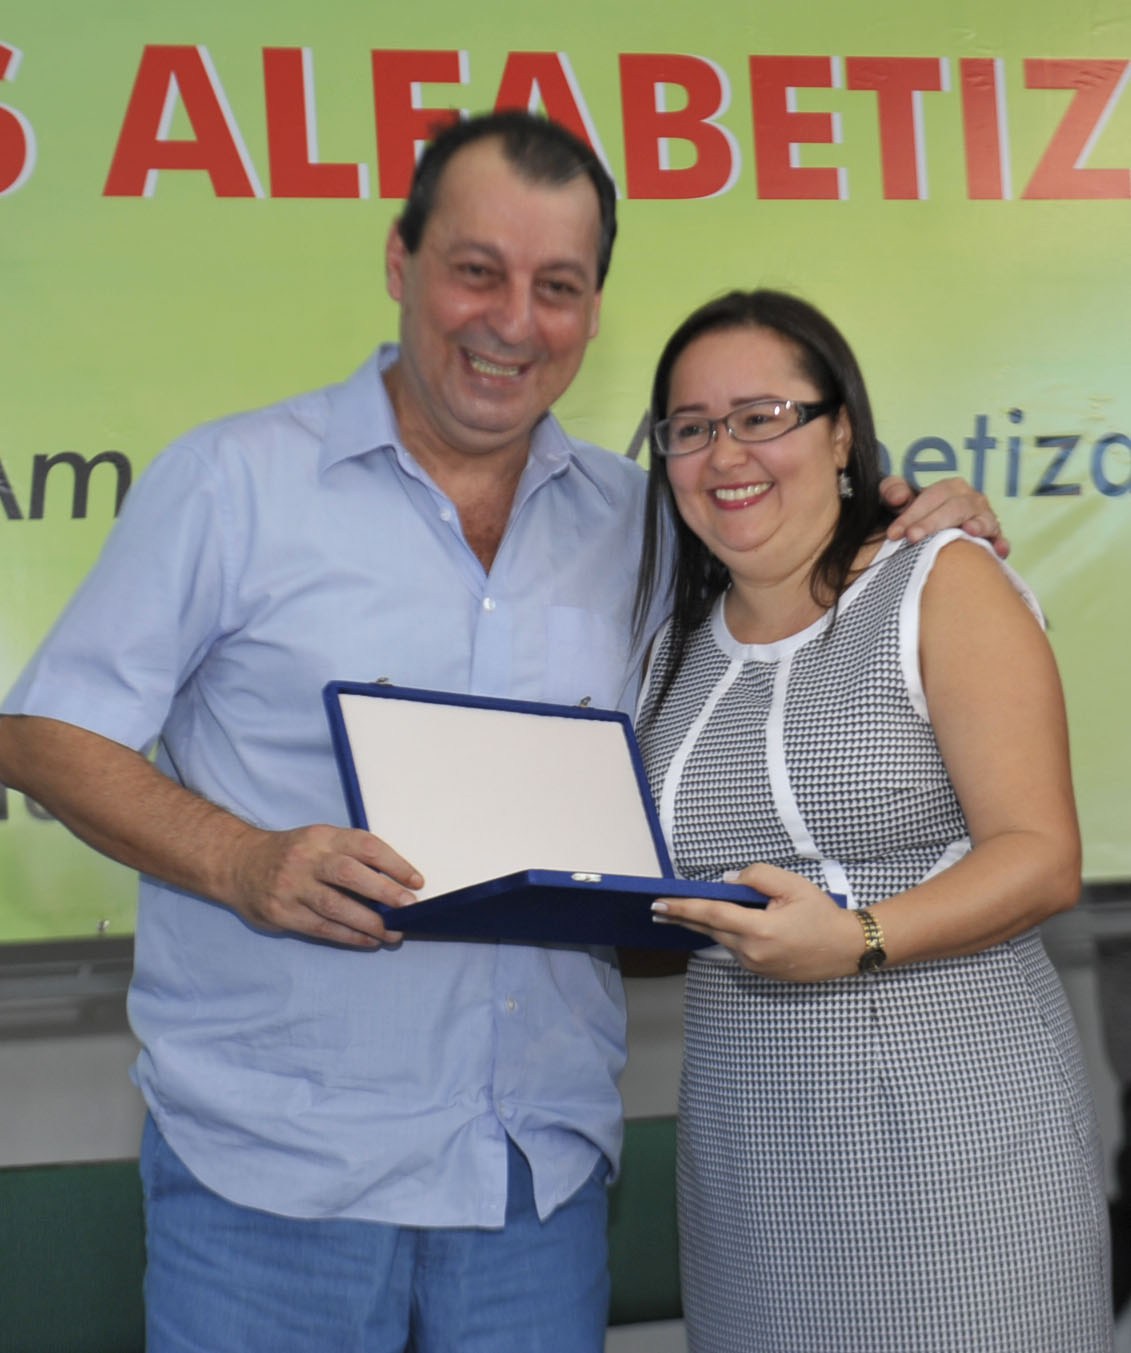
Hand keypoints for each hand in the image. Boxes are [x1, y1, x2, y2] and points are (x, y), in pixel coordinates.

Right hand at [228, 823, 422, 948]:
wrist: (238, 863)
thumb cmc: (291, 853)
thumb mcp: (318, 841)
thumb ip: (349, 856)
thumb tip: (394, 884)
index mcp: (322, 837)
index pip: (364, 845)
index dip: (394, 863)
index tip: (416, 881)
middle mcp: (306, 859)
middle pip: (350, 874)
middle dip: (385, 892)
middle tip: (409, 907)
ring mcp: (292, 887)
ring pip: (336, 906)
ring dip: (369, 922)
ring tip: (393, 933)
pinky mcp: (282, 913)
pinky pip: (321, 927)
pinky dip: (349, 936)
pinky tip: (368, 940)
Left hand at [653, 863, 859, 981]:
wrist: (846, 948)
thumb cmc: (821, 914)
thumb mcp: (792, 885)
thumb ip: (757, 877)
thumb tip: (725, 883)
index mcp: (760, 930)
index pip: (711, 915)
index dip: (683, 908)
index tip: (658, 904)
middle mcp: (752, 952)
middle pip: (708, 930)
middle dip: (681, 918)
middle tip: (655, 910)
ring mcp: (755, 965)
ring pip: (720, 940)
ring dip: (701, 926)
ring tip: (678, 914)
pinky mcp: (759, 971)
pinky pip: (733, 949)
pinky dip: (722, 935)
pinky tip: (714, 925)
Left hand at [880, 475, 1009, 557]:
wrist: (933, 533)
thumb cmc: (916, 515)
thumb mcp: (900, 501)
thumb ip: (892, 491)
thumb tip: (897, 498)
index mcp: (950, 488)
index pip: (931, 497)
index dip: (912, 514)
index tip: (893, 533)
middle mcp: (971, 499)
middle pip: (955, 507)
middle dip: (933, 522)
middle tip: (912, 538)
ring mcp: (985, 517)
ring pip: (982, 519)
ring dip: (976, 525)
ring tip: (968, 531)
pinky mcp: (995, 537)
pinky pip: (1000, 539)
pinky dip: (1000, 543)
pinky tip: (998, 550)